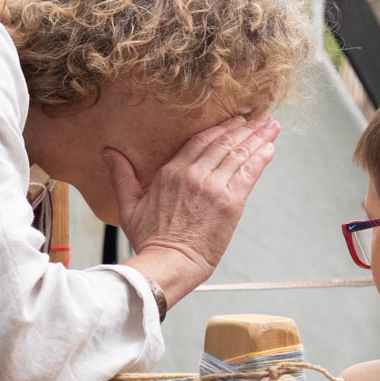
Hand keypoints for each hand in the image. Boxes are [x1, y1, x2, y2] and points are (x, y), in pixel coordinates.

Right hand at [111, 114, 280, 300]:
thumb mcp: (129, 205)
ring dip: (258, 138)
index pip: (201, 140)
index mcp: (172, 172)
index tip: (234, 121)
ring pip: (239, 154)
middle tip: (260, 117)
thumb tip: (109, 153)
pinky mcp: (230, 203)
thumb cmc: (150, 240)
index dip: (221, 128)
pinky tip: (269, 148)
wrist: (168, 263)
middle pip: (224, 142)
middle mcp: (194, 175)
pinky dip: (260, 158)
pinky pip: (249, 173)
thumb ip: (122, 176)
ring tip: (270, 126)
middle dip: (245, 128)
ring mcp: (213, 187)